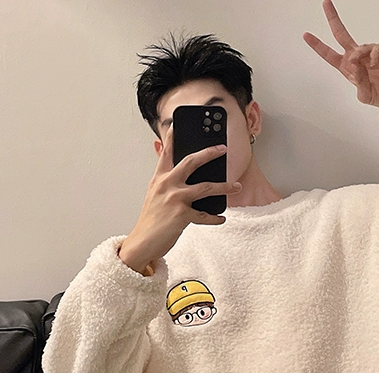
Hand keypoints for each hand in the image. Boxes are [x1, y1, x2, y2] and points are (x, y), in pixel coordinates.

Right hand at [118, 126, 241, 274]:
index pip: (166, 153)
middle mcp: (167, 185)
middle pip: (192, 161)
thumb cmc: (150, 221)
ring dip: (224, 186)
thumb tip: (177, 174)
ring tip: (235, 186)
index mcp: (159, 179)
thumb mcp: (154, 196)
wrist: (142, 242)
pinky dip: (215, 218)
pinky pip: (205, 215)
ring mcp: (175, 199)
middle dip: (210, 153)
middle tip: (223, 149)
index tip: (178, 124)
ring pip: (205, 187)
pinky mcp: (182, 215)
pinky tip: (222, 218)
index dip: (172, 137)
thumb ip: (164, 183)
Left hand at [303, 0, 378, 107]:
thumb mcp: (365, 95)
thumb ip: (358, 81)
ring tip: (363, 65)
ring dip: (359, 54)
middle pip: (341, 35)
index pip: (329, 54)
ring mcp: (370, 52)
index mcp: (348, 68)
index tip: (306, 35)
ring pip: (360, 46)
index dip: (318, 45)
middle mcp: (357, 57)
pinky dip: (375, 54)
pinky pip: (377, 47)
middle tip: (325, 4)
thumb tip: (354, 63)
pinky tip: (375, 63)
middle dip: (333, 19)